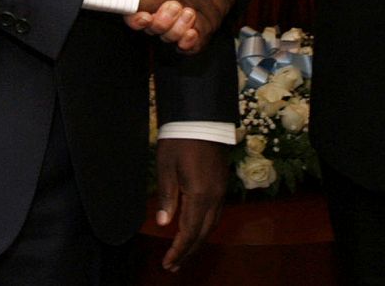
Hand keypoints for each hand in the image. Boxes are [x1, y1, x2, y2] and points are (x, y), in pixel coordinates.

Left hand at [155, 138, 227, 270]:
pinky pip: (216, 213)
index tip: (166, 263)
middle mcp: (215, 196)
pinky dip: (205, 227)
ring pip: (212, 224)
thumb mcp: (166, 167)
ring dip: (198, 241)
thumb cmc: (180, 139)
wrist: (202, 117)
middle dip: (188, 251)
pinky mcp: (222, 183)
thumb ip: (166, 197)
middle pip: (203, 233)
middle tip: (173, 266)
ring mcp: (221, 190)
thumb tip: (163, 223)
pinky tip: (196, 229)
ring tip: (184, 253)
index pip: (189, 231)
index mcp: (199, 194)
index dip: (178, 250)